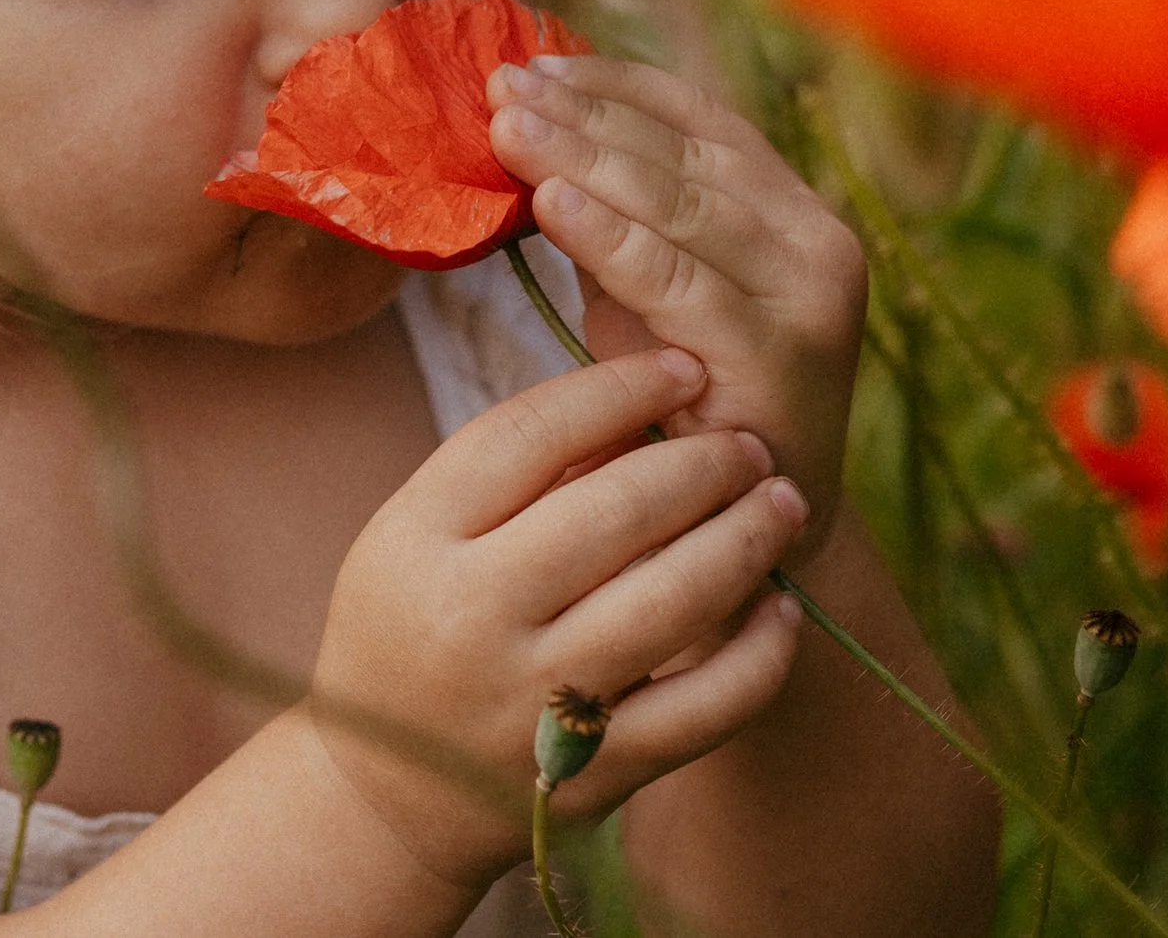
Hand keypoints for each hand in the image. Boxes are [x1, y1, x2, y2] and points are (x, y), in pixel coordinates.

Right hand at [308, 349, 808, 887]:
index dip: (621, 388)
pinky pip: (705, 708)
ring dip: (747, 540)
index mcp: (415, 540)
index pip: (531, 433)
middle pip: (617, 510)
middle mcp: (471, 618)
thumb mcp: (415, 539)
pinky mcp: (593, 776)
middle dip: (705, 462)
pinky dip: (760, 655)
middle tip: (750, 445)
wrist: (384, 798)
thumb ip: (511, 475)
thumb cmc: (411, 632)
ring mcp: (533, 701)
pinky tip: (782, 611)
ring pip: (673, 601)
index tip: (685, 368)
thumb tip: (644, 403)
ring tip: (783, 503)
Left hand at [487, 54, 867, 553]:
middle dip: (584, 113)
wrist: (746, 535)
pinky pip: (680, 280)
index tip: (533, 65)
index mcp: (793, 211)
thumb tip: (524, 128)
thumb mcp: (647, 293)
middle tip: (500, 86)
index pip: (699, 121)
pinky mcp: (781, 354)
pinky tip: (551, 203)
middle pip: (684, 153)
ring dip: (585, 156)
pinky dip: (612, 235)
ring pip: (681, 204)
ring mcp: (809, 298)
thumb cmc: (685, 405)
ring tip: (509, 127)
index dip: (613, 85)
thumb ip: (611, 217)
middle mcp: (818, 242)